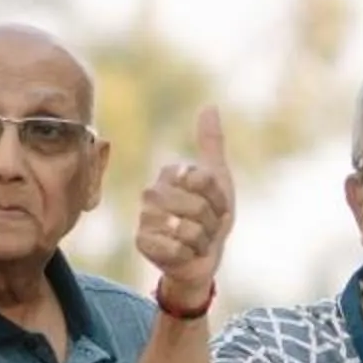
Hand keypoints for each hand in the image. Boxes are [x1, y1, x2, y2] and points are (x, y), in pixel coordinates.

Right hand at [136, 104, 234, 308]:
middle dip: (212, 223)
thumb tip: (210, 106)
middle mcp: (152, 192)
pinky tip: (182, 253)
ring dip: (201, 241)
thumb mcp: (218, 178)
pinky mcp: (142, 242)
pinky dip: (188, 255)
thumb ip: (211, 143)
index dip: (220, 199)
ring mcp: (145, 217)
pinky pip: (178, 249)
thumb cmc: (211, 216)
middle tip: (205, 227)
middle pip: (199, 207)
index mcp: (170, 173)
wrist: (203, 256)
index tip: (215, 205)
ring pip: (189, 230)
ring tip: (195, 240)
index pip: (206, 181)